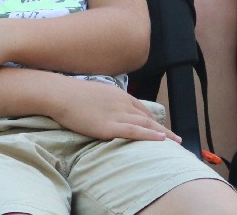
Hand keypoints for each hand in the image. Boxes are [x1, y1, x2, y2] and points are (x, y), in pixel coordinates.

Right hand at [47, 80, 176, 142]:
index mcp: (118, 94)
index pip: (141, 108)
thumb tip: (105, 107)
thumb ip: (104, 100)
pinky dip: (150, 136)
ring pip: (146, 125)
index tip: (161, 129)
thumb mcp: (93, 92)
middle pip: (148, 118)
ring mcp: (116, 115)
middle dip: (164, 129)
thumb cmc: (70, 93)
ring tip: (176, 143)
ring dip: (163, 134)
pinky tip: (162, 141)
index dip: (153, 120)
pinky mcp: (109, 127)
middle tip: (176, 139)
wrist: (59, 94)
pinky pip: (135, 132)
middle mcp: (122, 103)